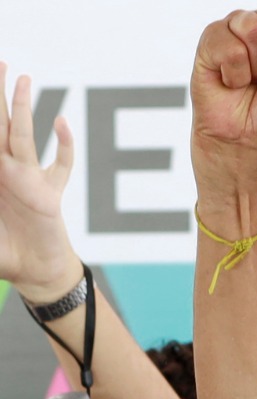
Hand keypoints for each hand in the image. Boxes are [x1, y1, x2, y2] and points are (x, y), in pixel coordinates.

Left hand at [0, 66, 81, 300]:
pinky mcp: (51, 195)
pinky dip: (64, 146)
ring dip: (22, 107)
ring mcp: (30, 181)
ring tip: (23, 78)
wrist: (36, 276)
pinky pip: (60, 167)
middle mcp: (8, 172)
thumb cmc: (5, 255)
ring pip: (23, 137)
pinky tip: (61, 123)